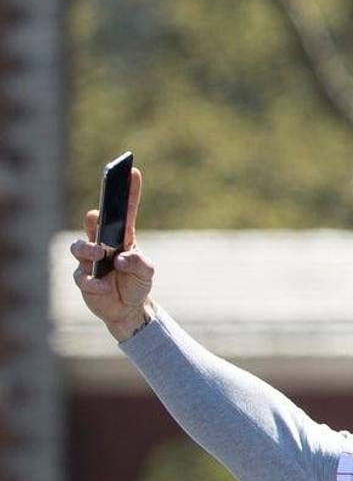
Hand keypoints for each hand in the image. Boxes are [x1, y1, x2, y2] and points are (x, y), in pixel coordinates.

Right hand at [70, 167, 155, 341]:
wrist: (127, 309)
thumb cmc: (137, 283)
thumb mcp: (146, 273)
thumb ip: (138, 263)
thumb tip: (120, 259)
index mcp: (122, 238)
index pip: (125, 211)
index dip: (128, 192)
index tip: (132, 171)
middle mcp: (103, 245)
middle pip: (93, 224)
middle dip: (93, 218)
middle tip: (96, 215)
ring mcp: (90, 261)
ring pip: (79, 247)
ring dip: (87, 249)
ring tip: (99, 255)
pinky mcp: (83, 279)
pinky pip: (82, 277)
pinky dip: (94, 283)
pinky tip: (104, 287)